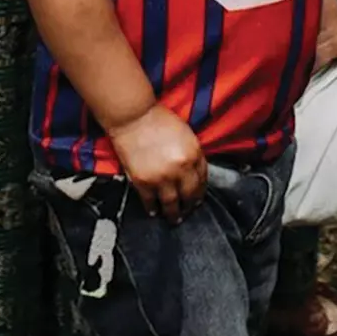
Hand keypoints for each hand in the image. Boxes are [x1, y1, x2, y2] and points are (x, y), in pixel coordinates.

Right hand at [109, 105, 206, 220]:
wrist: (134, 116)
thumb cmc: (158, 120)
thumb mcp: (185, 134)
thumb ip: (192, 154)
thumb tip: (193, 173)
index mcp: (194, 153)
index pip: (203, 180)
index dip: (200, 191)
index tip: (198, 198)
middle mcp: (181, 168)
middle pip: (190, 196)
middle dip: (189, 206)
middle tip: (187, 211)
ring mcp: (162, 177)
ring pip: (172, 205)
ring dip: (173, 214)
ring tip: (173, 218)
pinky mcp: (144, 182)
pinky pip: (151, 202)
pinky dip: (152, 209)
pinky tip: (154, 210)